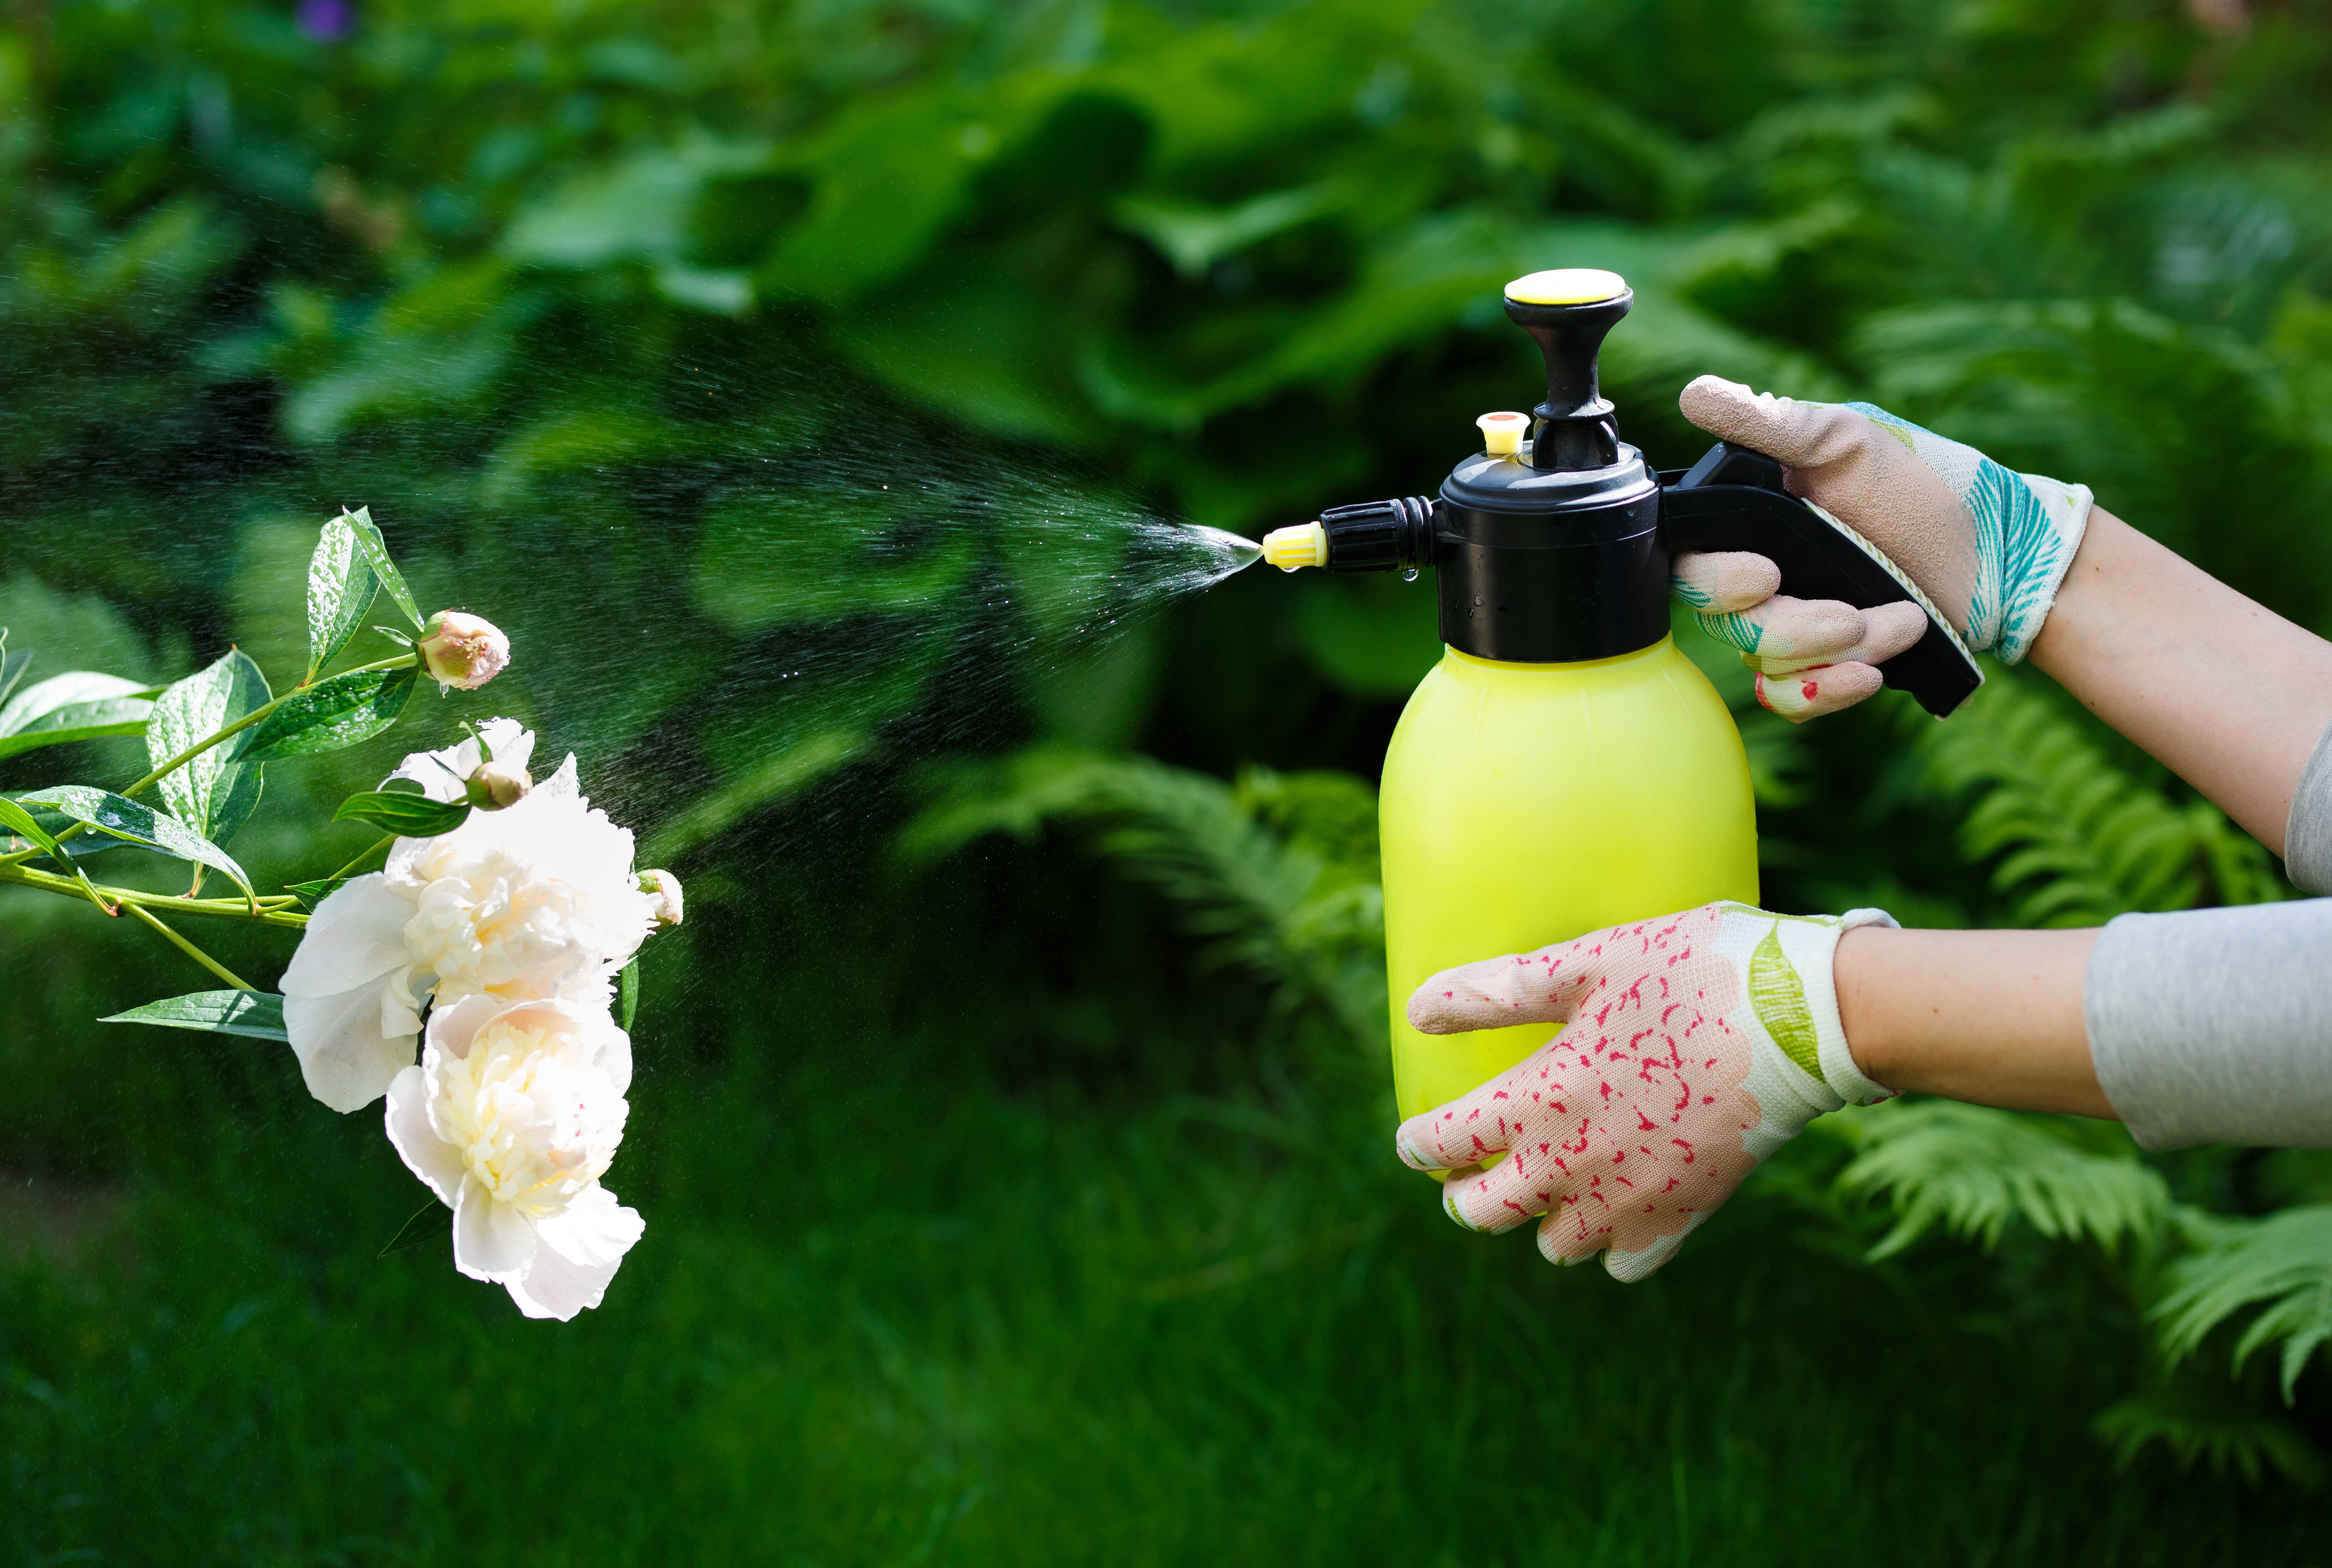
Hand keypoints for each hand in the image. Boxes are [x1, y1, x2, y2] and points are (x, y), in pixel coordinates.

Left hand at [1395, 901, 1896, 1279]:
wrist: (1801, 1018)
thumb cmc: (1691, 972)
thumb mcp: (1586, 963)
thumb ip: (1498, 991)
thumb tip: (1416, 1009)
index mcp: (1541, 1099)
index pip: (1449, 1141)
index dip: (1420, 1144)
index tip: (1412, 1142)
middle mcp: (1576, 1164)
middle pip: (1488, 1213)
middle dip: (1465, 1199)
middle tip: (1465, 1179)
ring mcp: (1632, 1199)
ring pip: (1558, 1246)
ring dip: (1539, 1223)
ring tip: (1544, 1191)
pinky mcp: (1687, 1213)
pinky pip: (1629, 1262)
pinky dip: (1613, 1248)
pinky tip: (1615, 1212)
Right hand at [1669, 377, 2093, 719]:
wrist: (2002, 552)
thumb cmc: (1926, 484)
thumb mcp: (1847, 441)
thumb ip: (1769, 423)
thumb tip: (1692, 395)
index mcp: (1753, 523)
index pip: (1691, 565)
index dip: (1716, 580)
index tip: (1765, 575)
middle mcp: (1760, 578)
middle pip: (1727, 624)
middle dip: (1790, 627)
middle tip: (1849, 616)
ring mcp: (1790, 626)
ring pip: (1765, 665)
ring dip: (1834, 652)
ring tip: (1903, 624)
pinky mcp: (1824, 665)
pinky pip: (1791, 698)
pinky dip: (1826, 692)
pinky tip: (1870, 675)